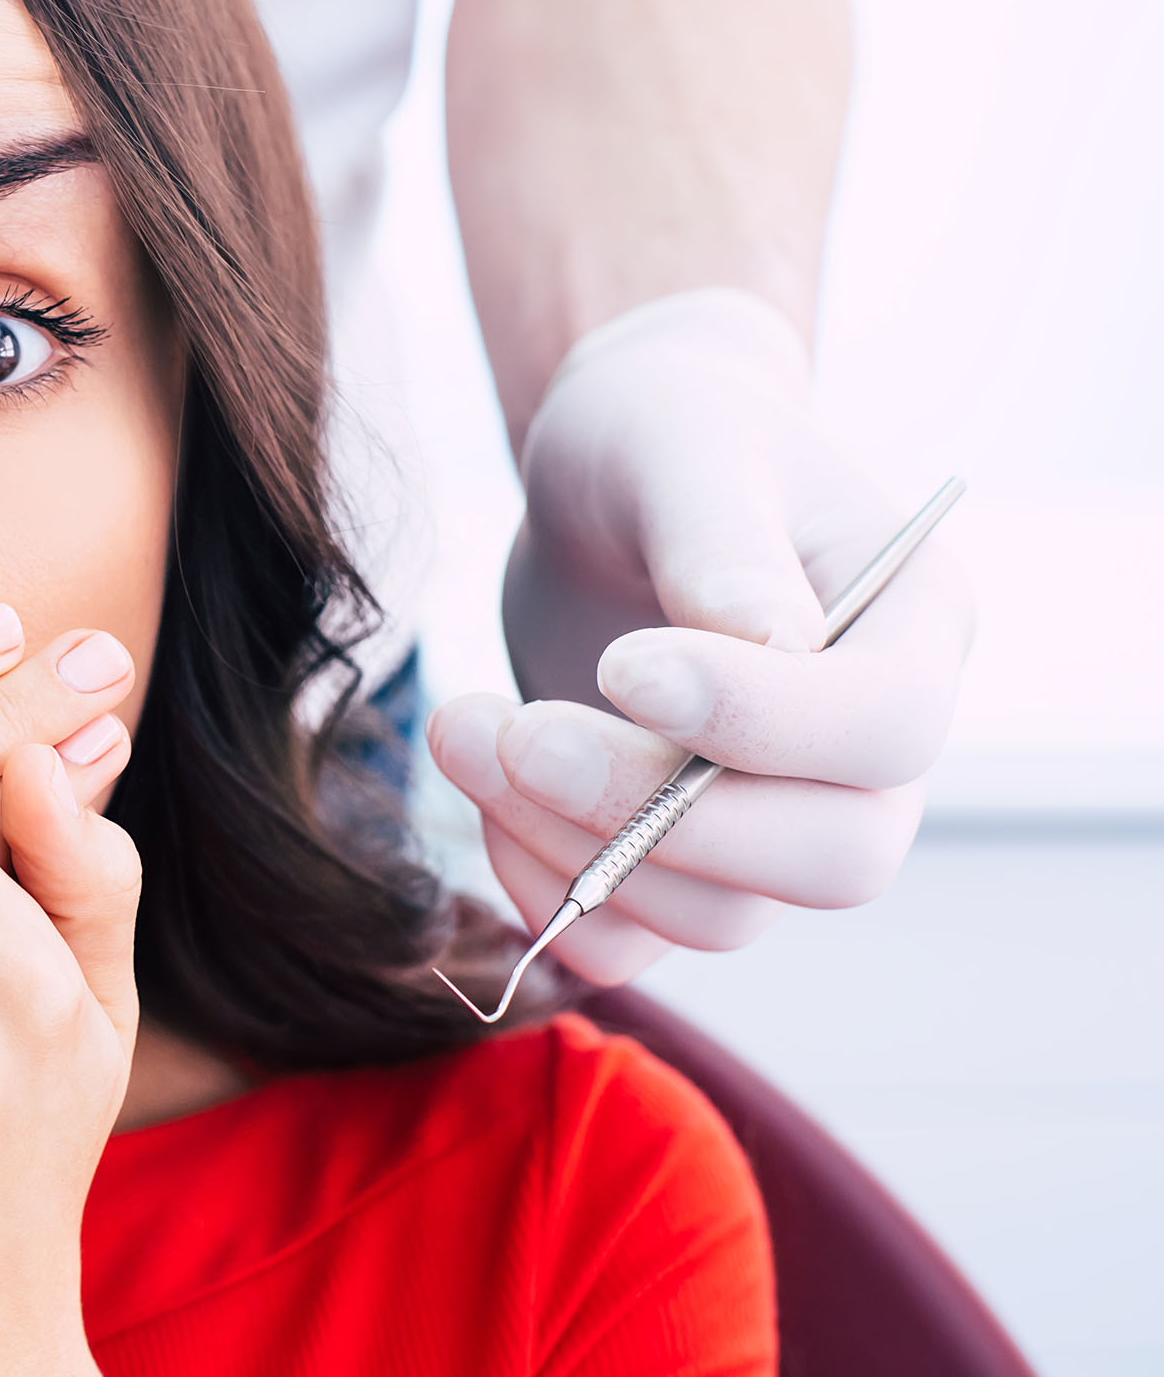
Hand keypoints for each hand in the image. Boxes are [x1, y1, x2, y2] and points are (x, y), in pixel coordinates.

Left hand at [432, 290, 974, 982]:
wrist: (608, 479)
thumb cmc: (666, 436)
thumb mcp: (686, 446)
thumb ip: (721, 541)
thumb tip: (766, 641)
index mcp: (914, 631)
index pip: (885, 729)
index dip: (757, 722)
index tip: (618, 664)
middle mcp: (870, 753)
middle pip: (830, 858)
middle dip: (655, 815)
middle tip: (512, 732)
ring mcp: (779, 818)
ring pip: (721, 914)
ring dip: (572, 848)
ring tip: (461, 728)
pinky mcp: (678, 857)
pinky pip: (636, 940)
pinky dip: (547, 895)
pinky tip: (480, 796)